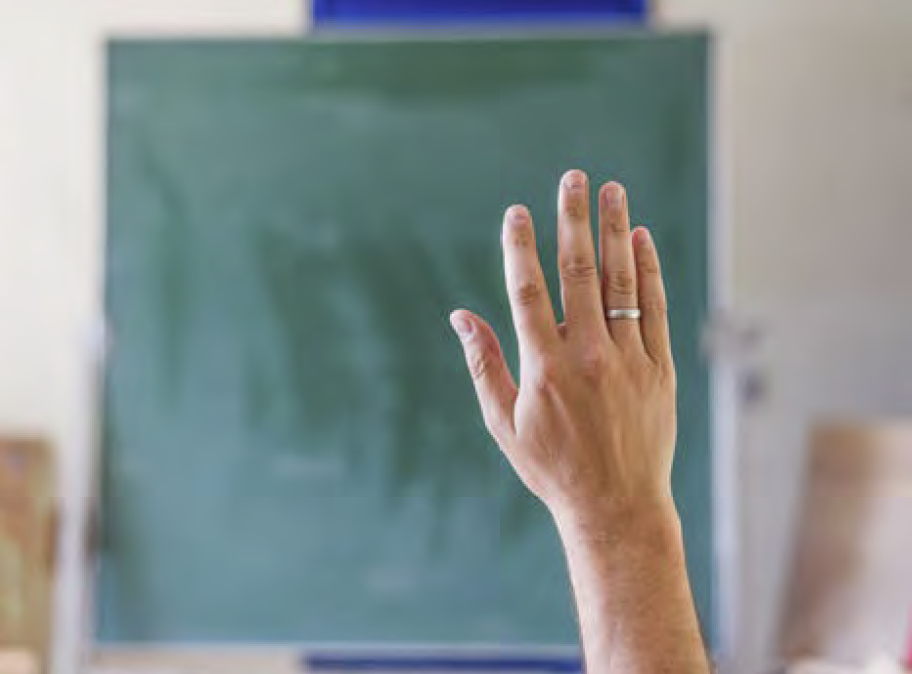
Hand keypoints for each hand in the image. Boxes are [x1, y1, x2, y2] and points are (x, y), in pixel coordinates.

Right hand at [450, 170, 676, 533]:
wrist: (616, 507)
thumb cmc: (551, 468)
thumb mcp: (503, 422)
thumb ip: (484, 364)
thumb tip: (460, 316)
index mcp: (545, 367)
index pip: (529, 291)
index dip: (521, 247)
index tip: (518, 212)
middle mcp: (589, 356)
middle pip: (579, 273)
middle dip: (573, 220)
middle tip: (573, 178)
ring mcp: (629, 360)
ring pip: (622, 282)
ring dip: (616, 232)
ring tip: (613, 190)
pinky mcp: (660, 369)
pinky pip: (656, 309)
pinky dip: (650, 271)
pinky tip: (642, 240)